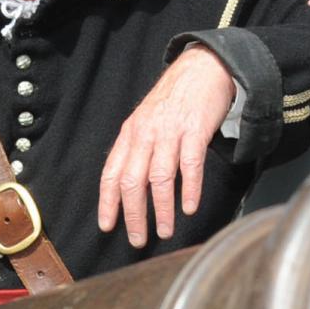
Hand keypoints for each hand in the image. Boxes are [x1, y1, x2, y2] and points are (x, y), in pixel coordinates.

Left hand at [97, 46, 237, 247]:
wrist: (202, 68)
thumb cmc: (174, 99)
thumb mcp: (146, 121)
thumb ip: (137, 150)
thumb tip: (129, 186)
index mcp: (129, 134)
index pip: (111, 173)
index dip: (108, 202)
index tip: (107, 226)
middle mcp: (145, 134)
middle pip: (132, 181)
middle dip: (133, 215)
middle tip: (137, 240)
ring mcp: (169, 132)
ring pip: (159, 178)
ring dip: (161, 209)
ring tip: (164, 231)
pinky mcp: (194, 130)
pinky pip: (189, 165)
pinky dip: (189, 189)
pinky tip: (189, 207)